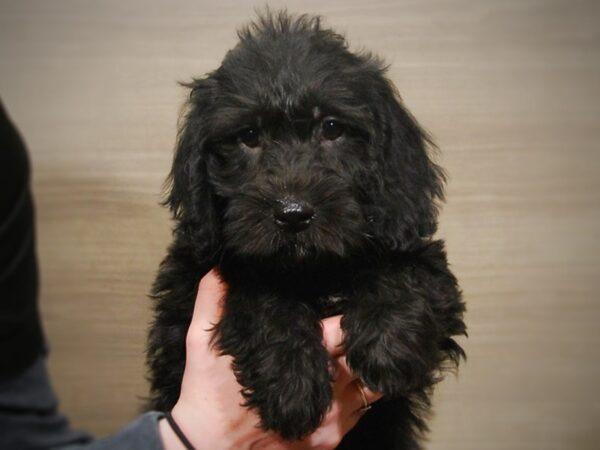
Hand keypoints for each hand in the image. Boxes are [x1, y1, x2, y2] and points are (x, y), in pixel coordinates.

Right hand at [159, 270, 380, 449]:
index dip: (350, 317)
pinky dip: (363, 392)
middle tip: (369, 322)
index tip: (352, 300)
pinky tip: (354, 378)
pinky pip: (363, 412)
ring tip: (369, 348)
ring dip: (370, 366)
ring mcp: (331, 422)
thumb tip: (220, 266)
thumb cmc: (207, 395)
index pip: (341, 332)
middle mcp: (323, 394)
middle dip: (366, 340)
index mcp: (297, 364)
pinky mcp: (331, 442)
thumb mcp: (201, 343)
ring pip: (372, 388)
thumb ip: (212, 300)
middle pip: (364, 359)